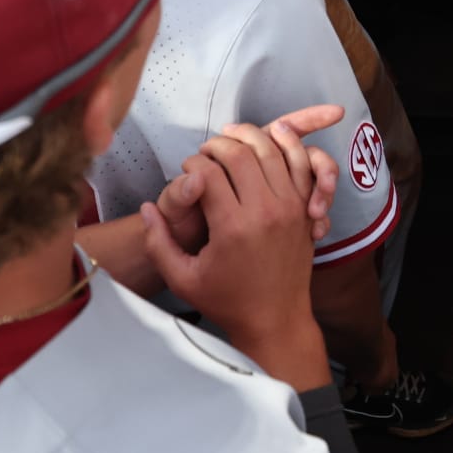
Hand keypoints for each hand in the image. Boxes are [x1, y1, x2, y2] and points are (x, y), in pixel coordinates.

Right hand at [141, 121, 322, 343]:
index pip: (210, 173)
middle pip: (241, 155)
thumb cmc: (227, 301)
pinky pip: (303, 163)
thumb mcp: (182, 279)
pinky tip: (275, 134)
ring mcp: (291, 207)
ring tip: (232, 136)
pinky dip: (290, 144)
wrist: (275, 319)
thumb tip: (146, 209)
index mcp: (232, 228)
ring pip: (273, 151)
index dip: (193, 163)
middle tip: (206, 151)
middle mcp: (265, 212)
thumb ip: (158, 243)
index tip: (186, 168)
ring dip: (251, 136)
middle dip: (219, 145)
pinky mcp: (305, 207)